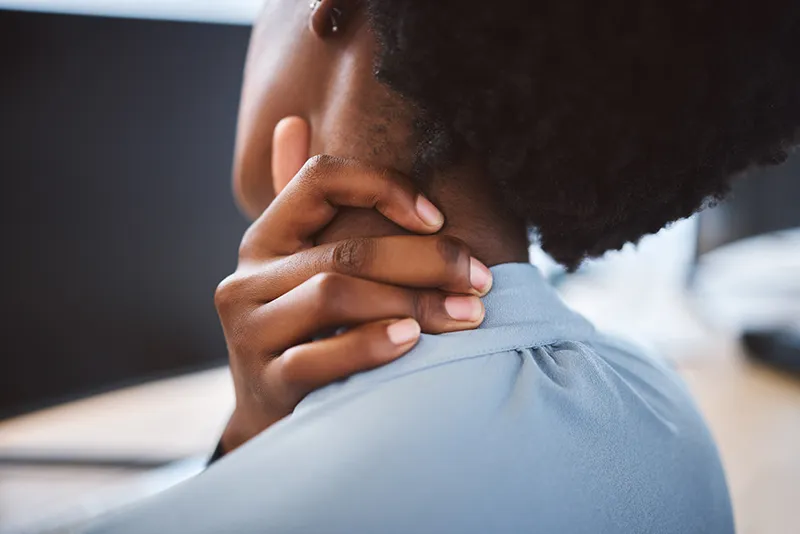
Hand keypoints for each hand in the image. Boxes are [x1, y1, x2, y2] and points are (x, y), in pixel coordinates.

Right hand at [214, 119, 492, 454]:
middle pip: (345, 248)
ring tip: (467, 315)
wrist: (273, 411)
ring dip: (412, 303)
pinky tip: (413, 342)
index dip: (384, 186)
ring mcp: (251, 331)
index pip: (320, 180)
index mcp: (264, 238)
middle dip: (426, 261)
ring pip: (336, 294)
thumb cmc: (306, 327)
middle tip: (482, 279)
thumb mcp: (301, 264)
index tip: (438, 217)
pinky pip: (323, 356)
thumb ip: (307, 203)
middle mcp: (246, 278)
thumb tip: (292, 122)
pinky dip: (373, 344)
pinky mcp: (267, 380)